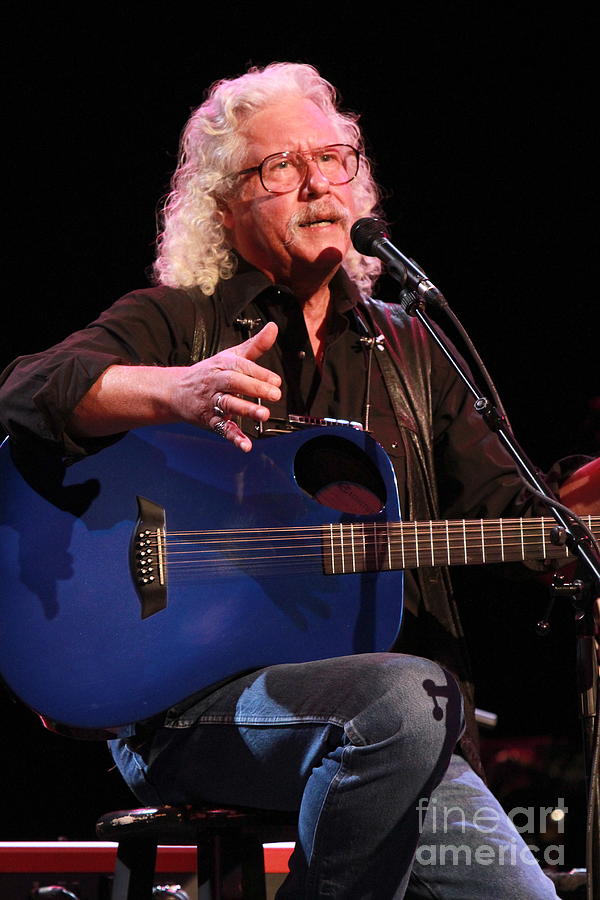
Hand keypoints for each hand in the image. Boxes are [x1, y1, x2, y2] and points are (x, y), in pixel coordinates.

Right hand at [171, 321, 280, 451]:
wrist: (176, 391)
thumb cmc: (210, 373)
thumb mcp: (231, 356)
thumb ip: (255, 345)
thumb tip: (273, 328)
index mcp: (223, 365)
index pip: (241, 366)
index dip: (259, 373)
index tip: (276, 381)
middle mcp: (216, 382)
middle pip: (234, 383)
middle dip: (255, 388)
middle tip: (275, 395)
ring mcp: (211, 402)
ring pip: (228, 404)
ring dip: (246, 410)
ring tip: (263, 415)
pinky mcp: (210, 420)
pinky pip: (222, 429)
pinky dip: (234, 438)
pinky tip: (246, 445)